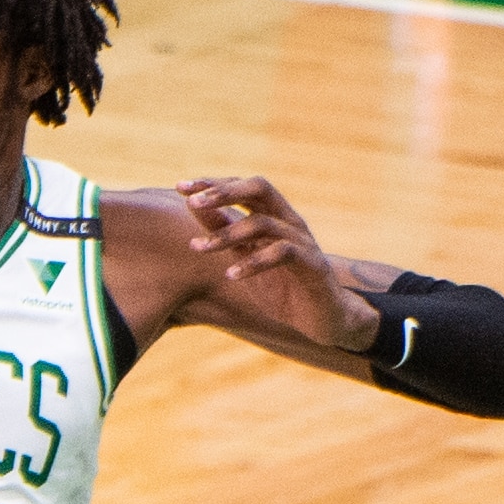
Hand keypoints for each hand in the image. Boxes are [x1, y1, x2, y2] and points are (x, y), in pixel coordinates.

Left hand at [180, 176, 378, 355]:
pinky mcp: (314, 265)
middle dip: (224, 191)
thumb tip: (193, 206)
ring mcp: (303, 241)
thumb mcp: (244, 257)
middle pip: (259, 188)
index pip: (242, 187)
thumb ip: (223, 232)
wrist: (323, 320)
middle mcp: (289, 221)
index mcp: (274, 215)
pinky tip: (231, 275)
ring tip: (200, 248)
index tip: (180, 187)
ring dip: (228, 234)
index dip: (213, 183)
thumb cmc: (282, 287)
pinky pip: (283, 254)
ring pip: (265, 223)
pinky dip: (254, 263)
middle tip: (193, 202)